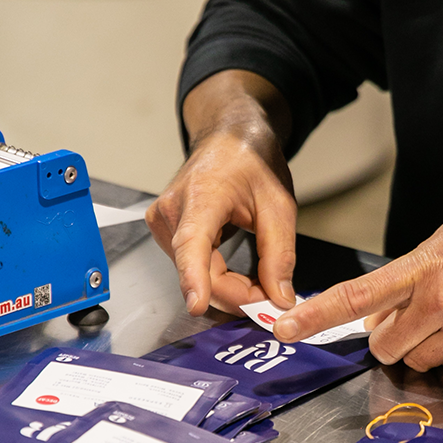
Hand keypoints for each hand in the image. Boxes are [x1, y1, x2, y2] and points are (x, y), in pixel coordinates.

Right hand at [146, 71, 297, 315]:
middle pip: (198, 270)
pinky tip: (237, 274)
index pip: (192, 244)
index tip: (197, 304)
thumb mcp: (279, 206)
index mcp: (202, 196)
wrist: (230, 138)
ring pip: (195, 274)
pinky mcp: (164, 230)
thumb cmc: (252, 162)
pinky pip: (191, 267)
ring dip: (228, 288)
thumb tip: (278, 298)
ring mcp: (163, 221)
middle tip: (271, 299)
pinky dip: (216, 278)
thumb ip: (279, 255)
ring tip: (259, 280)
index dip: (194, 277)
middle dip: (236, 293)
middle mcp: (172, 210)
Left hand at [273, 197, 442, 370]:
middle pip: (386, 346)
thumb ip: (405, 278)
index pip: (359, 296)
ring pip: (418, 360)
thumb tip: (376, 318)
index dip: (318, 316)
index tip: (285, 330)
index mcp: (427, 267)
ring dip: (423, 344)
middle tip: (413, 312)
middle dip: (389, 335)